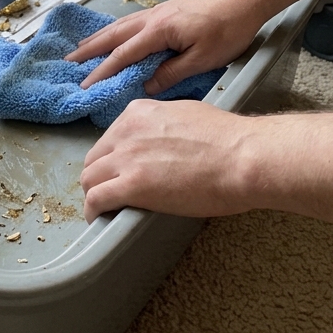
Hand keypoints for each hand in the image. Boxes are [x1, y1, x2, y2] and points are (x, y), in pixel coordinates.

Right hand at [67, 0, 267, 92]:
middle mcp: (153, 18)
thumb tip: (145, 86)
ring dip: (98, 37)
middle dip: (89, 50)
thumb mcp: (203, 59)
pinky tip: (113, 34)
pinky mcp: (166, 10)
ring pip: (120, 25)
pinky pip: (131, 21)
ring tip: (80, 48)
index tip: (85, 85)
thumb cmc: (229, 28)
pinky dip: (115, 30)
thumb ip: (172, 73)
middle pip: (114, 35)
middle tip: (68, 63)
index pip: (124, 54)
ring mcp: (158, 12)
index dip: (103, 71)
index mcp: (159, 30)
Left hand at [80, 98, 251, 220]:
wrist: (242, 157)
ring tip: (104, 210)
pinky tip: (100, 219)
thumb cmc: (228, 141)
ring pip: (90, 178)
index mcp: (139, 113)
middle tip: (110, 193)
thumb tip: (162, 141)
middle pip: (95, 158)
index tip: (120, 172)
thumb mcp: (185, 115)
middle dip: (99, 176)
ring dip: (95, 194)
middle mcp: (127, 131)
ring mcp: (127, 158)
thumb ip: (163, 126)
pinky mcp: (132, 185)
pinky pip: (96, 199)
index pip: (110, 138)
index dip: (113, 158)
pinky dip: (93, 211)